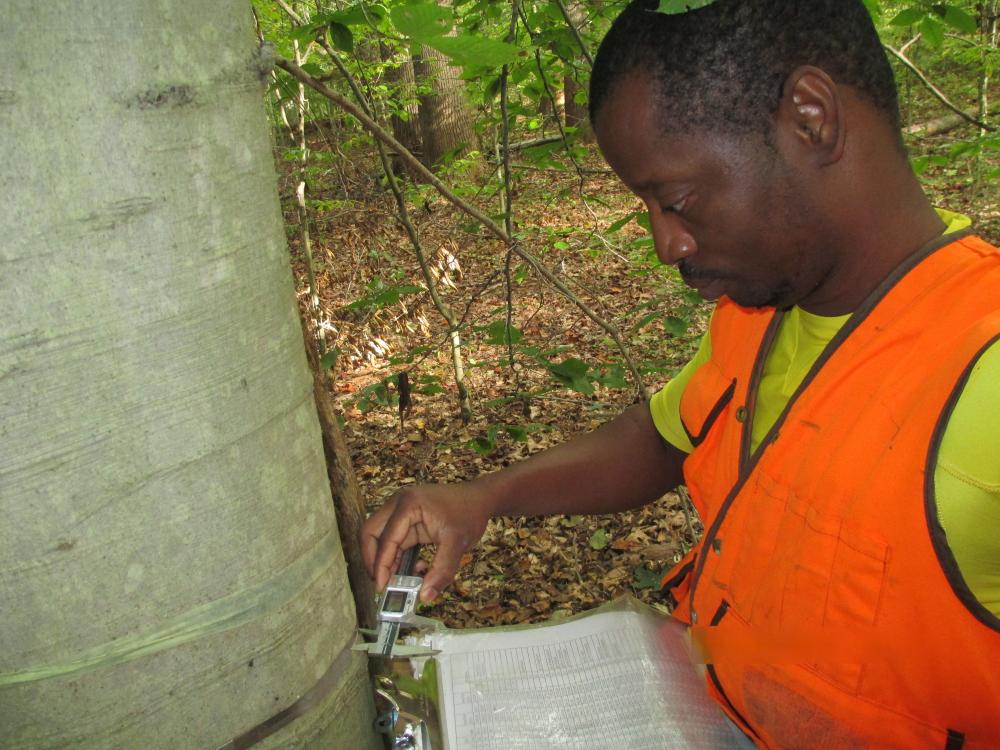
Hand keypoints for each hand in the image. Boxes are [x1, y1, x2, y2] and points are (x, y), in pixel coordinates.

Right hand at [360, 482, 492, 602]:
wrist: (481, 499)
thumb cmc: (470, 514)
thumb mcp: (458, 544)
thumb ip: (441, 571)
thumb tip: (425, 596)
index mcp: (408, 505)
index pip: (386, 539)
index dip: (381, 565)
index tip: (381, 588)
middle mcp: (399, 504)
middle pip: (370, 533)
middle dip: (374, 560)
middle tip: (382, 583)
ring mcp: (401, 509)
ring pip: (380, 537)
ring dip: (387, 560)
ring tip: (398, 581)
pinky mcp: (407, 518)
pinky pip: (394, 539)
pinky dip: (398, 556)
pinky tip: (414, 570)